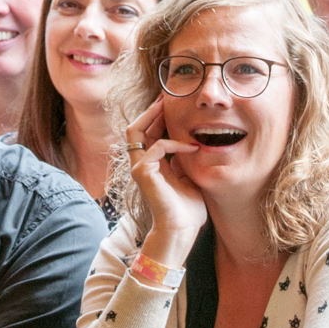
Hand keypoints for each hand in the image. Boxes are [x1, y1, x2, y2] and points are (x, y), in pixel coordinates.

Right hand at [124, 99, 206, 265]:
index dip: (156, 116)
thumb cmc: (187, 208)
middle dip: (151, 110)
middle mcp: (140, 163)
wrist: (181, 230)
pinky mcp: (144, 173)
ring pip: (135, 131)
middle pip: (135, 127)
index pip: (146, 132)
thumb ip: (183, 158)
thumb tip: (193, 140)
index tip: (170, 103)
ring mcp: (139, 167)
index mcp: (151, 164)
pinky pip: (156, 146)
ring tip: (168, 107)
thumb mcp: (187, 175)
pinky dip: (174, 142)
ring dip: (153, 116)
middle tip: (166, 97)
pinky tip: (190, 146)